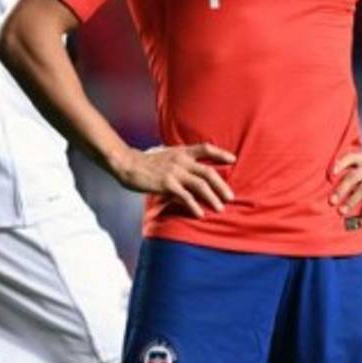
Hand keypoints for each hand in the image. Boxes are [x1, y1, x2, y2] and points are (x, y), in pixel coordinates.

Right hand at [113, 143, 236, 216]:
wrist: (127, 164)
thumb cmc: (146, 162)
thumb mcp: (166, 155)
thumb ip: (180, 161)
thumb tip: (193, 172)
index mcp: (182, 151)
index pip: (206, 148)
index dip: (220, 153)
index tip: (233, 159)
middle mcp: (181, 160)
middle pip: (208, 172)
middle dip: (221, 185)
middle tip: (230, 197)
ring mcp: (174, 171)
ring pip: (200, 185)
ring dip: (212, 198)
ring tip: (220, 208)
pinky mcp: (166, 183)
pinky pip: (185, 196)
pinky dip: (194, 205)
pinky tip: (199, 214)